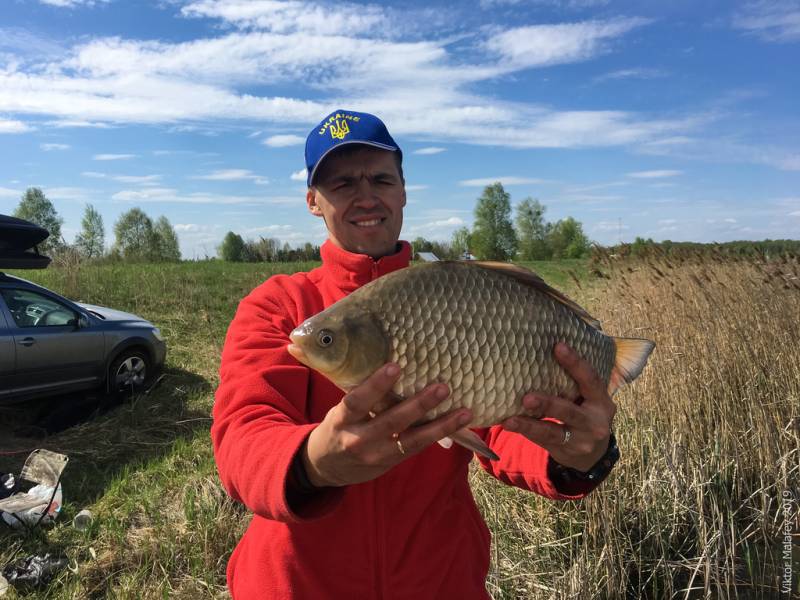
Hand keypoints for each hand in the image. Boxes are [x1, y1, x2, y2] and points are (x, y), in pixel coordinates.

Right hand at [303, 363, 472, 486]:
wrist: (327, 466)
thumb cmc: (339, 425)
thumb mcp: (340, 410)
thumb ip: (362, 395)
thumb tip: (394, 364)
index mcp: (342, 419)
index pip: (358, 401)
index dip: (376, 385)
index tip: (395, 367)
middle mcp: (359, 439)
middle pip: (391, 422)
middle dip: (419, 405)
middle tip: (442, 387)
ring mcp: (376, 455)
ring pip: (412, 440)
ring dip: (441, 425)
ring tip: (464, 411)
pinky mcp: (390, 463)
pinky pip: (418, 448)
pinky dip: (439, 435)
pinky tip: (458, 424)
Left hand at [502, 342, 615, 471]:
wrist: (593, 453)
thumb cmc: (584, 413)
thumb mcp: (589, 399)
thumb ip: (574, 382)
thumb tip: (542, 349)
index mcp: (602, 401)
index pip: (591, 380)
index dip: (576, 363)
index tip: (558, 346)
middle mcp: (595, 422)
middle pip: (569, 411)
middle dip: (547, 404)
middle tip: (527, 397)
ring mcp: (581, 440)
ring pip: (553, 431)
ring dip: (529, 425)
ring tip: (510, 420)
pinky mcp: (566, 452)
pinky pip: (543, 441)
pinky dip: (526, 431)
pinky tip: (509, 424)